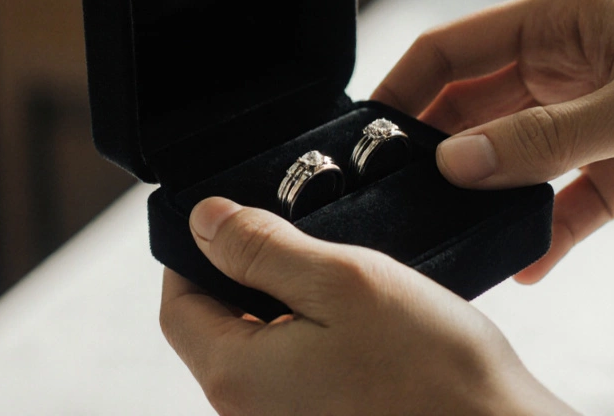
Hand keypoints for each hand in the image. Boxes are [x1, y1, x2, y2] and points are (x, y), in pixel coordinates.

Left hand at [160, 197, 574, 415]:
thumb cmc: (436, 374)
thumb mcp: (344, 281)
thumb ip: (264, 247)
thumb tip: (204, 220)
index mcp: (237, 376)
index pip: (177, 305)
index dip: (193, 252)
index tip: (229, 216)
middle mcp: (251, 412)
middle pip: (217, 327)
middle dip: (247, 273)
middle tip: (296, 234)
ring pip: (261, 346)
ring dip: (287, 302)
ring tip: (337, 273)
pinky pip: (297, 373)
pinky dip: (316, 335)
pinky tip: (362, 318)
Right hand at [374, 0, 613, 281]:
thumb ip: (544, 135)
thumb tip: (454, 161)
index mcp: (561, 20)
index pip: (456, 47)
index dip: (406, 86)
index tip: (366, 134)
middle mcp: (567, 67)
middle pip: (474, 108)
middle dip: (437, 148)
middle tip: (399, 194)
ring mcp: (591, 122)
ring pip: (512, 160)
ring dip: (485, 194)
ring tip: (447, 230)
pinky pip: (563, 206)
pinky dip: (541, 233)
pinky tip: (522, 263)